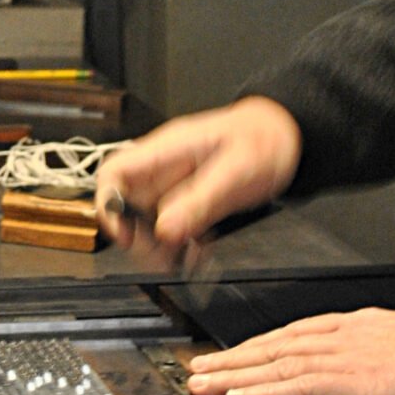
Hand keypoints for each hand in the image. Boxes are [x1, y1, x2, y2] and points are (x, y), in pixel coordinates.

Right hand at [96, 98, 303, 256]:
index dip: (109, 203)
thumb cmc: (263, 138)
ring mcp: (177, 185)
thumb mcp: (236, 170)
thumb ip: (200, 200)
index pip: (115, 172)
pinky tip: (199, 254)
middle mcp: (165, 168)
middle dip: (138, 236)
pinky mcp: (191, 200)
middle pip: (127, 204)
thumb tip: (164, 230)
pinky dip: (181, 246)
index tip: (124, 233)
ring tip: (185, 260)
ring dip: (160, 246)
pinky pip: (173, 228)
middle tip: (162, 256)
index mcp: (167, 149)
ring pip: (148, 221)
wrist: (286, 134)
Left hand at [184, 308, 394, 394]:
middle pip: (273, 347)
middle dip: (231, 361)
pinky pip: (298, 389)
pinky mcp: (354, 383)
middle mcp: (344, 336)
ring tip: (202, 387)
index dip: (255, 348)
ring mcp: (346, 358)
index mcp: (357, 327)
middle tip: (195, 372)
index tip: (230, 357)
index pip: (293, 336)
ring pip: (275, 366)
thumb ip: (375, 358)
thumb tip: (363, 376)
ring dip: (234, 377)